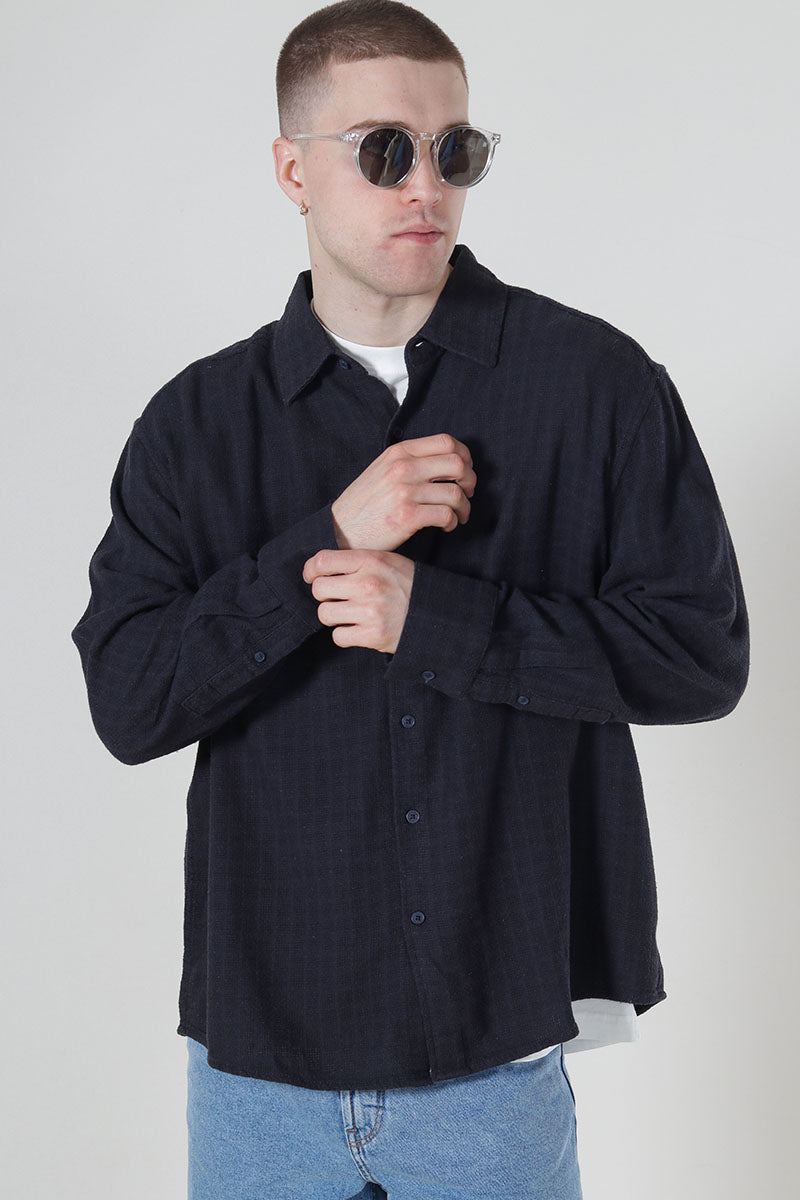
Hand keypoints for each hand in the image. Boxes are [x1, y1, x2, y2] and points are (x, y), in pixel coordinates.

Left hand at [301, 549, 415, 652]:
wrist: (436, 613)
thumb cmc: (408, 585)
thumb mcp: (387, 561)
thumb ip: (356, 561)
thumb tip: (318, 568)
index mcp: (371, 560)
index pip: (322, 561)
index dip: (311, 570)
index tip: (312, 577)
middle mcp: (368, 583)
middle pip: (319, 589)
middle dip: (325, 596)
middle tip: (337, 598)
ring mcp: (370, 611)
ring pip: (325, 614)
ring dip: (333, 616)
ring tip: (349, 614)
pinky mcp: (373, 635)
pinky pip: (338, 636)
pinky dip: (345, 635)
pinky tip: (358, 629)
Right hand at [331, 433, 475, 550]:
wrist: (340, 530)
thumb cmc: (364, 504)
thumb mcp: (382, 469)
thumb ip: (409, 460)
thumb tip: (445, 462)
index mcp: (399, 452)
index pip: (447, 442)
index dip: (465, 457)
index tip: (465, 472)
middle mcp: (403, 467)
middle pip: (458, 464)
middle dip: (470, 481)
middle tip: (466, 494)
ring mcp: (405, 491)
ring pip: (456, 493)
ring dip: (464, 507)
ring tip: (458, 515)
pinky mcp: (407, 516)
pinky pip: (446, 515)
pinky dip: (453, 522)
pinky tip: (446, 526)